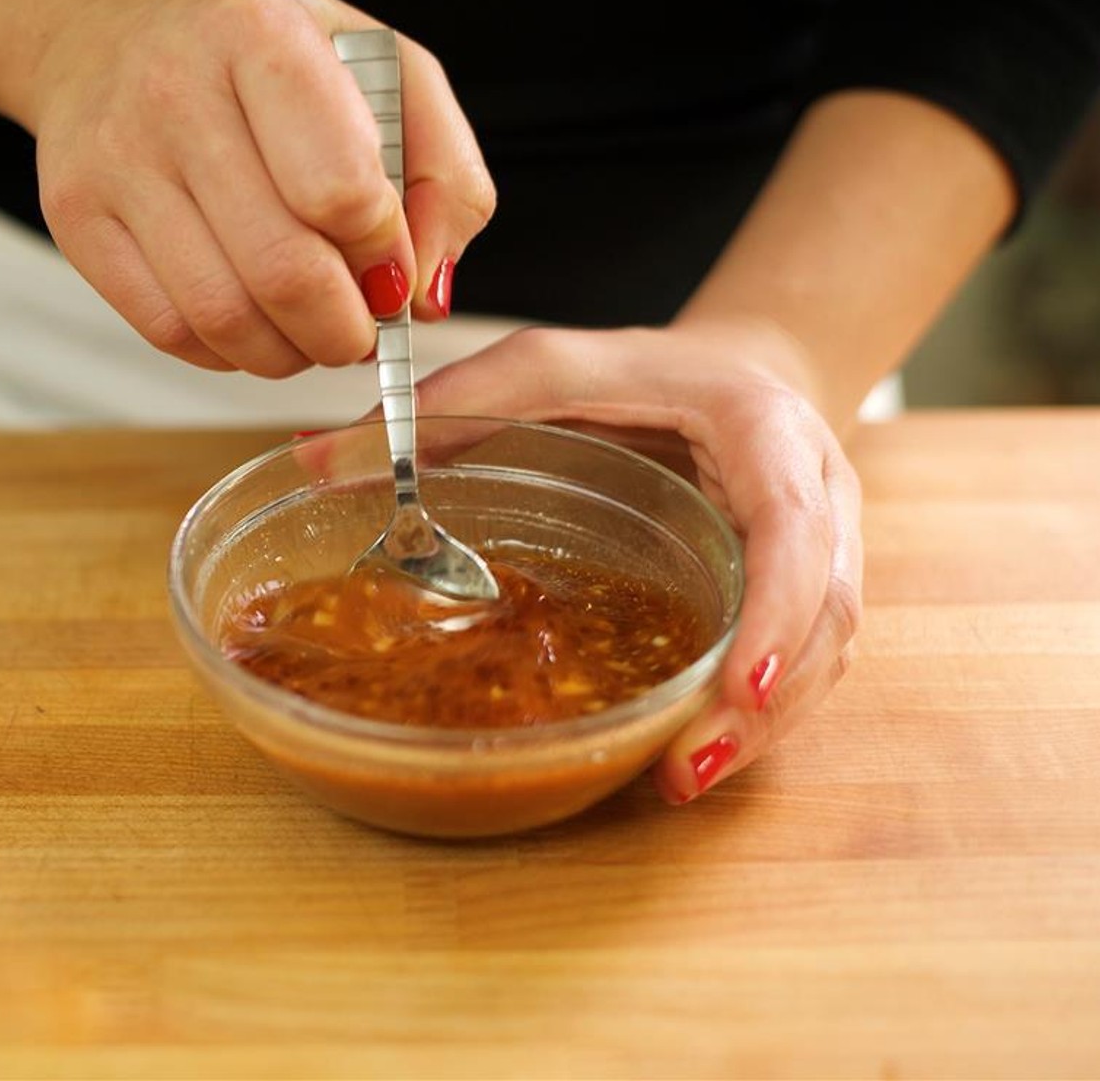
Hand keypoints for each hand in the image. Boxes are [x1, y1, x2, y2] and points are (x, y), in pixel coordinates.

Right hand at [23, 0, 494, 375]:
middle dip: (344, 331)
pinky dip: (229, 351)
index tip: (392, 271)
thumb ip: (441, 178)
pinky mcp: (77, 218)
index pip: (345, 195)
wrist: (113, 27)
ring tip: (309, 326)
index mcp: (262, 38)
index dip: (385, 259)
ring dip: (289, 352)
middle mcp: (175, 91)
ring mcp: (116, 159)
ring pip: (224, 318)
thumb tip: (426, 294)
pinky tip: (251, 318)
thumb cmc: (264, 57)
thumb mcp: (386, 74)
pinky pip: (170, 331)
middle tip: (359, 328)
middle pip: (284, 273)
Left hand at [411, 319, 863, 801]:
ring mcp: (824, 550)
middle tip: (683, 767)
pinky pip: (803, 661)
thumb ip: (452, 403)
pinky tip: (688, 751)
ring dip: (762, 726)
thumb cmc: (647, 372)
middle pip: (827, 611)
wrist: (744, 373)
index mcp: (766, 431)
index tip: (743, 683)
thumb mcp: (554, 366)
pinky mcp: (803, 592)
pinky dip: (755, 714)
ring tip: (677, 777)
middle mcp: (816, 496)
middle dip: (767, 700)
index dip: (780, 610)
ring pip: (827, 651)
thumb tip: (316, 459)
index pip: (794, 526)